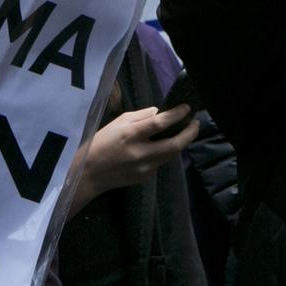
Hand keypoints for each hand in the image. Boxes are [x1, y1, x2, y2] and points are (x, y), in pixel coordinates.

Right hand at [70, 106, 199, 210]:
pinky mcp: (145, 177)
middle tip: (196, 123)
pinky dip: (165, 153)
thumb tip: (160, 113)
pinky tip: (164, 146)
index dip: (176, 115)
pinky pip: (161, 162)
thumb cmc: (101, 142)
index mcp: (131, 135)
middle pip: (174, 144)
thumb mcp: (118, 122)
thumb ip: (140, 116)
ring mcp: (144, 168)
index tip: (186, 108)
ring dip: (180, 143)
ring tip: (184, 132)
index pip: (160, 124)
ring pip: (171, 154)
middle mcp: (140, 153)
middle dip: (189, 133)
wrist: (90, 173)